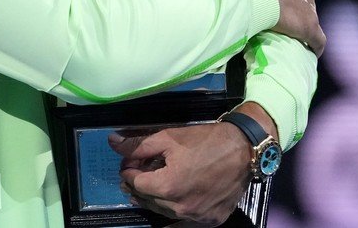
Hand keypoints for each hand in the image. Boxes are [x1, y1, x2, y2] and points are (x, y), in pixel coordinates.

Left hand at [108, 123, 251, 225]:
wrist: (245, 149)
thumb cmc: (207, 141)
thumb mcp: (170, 137)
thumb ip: (139, 145)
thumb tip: (113, 143)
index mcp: (167, 186)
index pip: (135, 183)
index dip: (129, 170)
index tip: (132, 162)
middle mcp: (179, 207)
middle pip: (147, 199)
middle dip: (140, 184)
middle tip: (142, 170)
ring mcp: (195, 217)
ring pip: (163, 211)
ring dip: (156, 198)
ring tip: (158, 182)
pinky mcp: (210, 220)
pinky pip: (184, 222)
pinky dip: (175, 212)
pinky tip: (174, 201)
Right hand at [242, 0, 324, 55]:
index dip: (285, 5)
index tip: (277, 13)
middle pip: (303, 8)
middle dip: (295, 17)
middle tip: (282, 28)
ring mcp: (309, 10)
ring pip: (310, 23)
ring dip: (302, 32)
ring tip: (292, 42)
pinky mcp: (310, 27)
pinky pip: (317, 40)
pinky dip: (314, 47)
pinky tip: (310, 54)